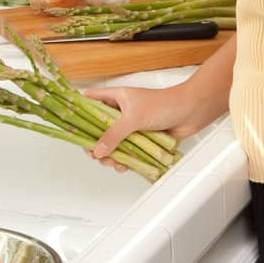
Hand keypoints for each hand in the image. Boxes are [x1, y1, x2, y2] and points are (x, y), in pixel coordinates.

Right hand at [83, 83, 199, 170]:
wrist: (192, 112)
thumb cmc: (165, 104)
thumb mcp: (134, 118)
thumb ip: (114, 135)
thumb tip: (98, 149)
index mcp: (116, 97)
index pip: (91, 101)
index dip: (79, 112)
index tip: (72, 127)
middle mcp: (122, 111)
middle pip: (98, 128)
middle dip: (96, 143)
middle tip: (95, 154)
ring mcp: (132, 126)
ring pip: (113, 143)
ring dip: (110, 155)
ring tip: (113, 162)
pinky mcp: (142, 139)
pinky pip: (127, 152)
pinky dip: (125, 160)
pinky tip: (125, 165)